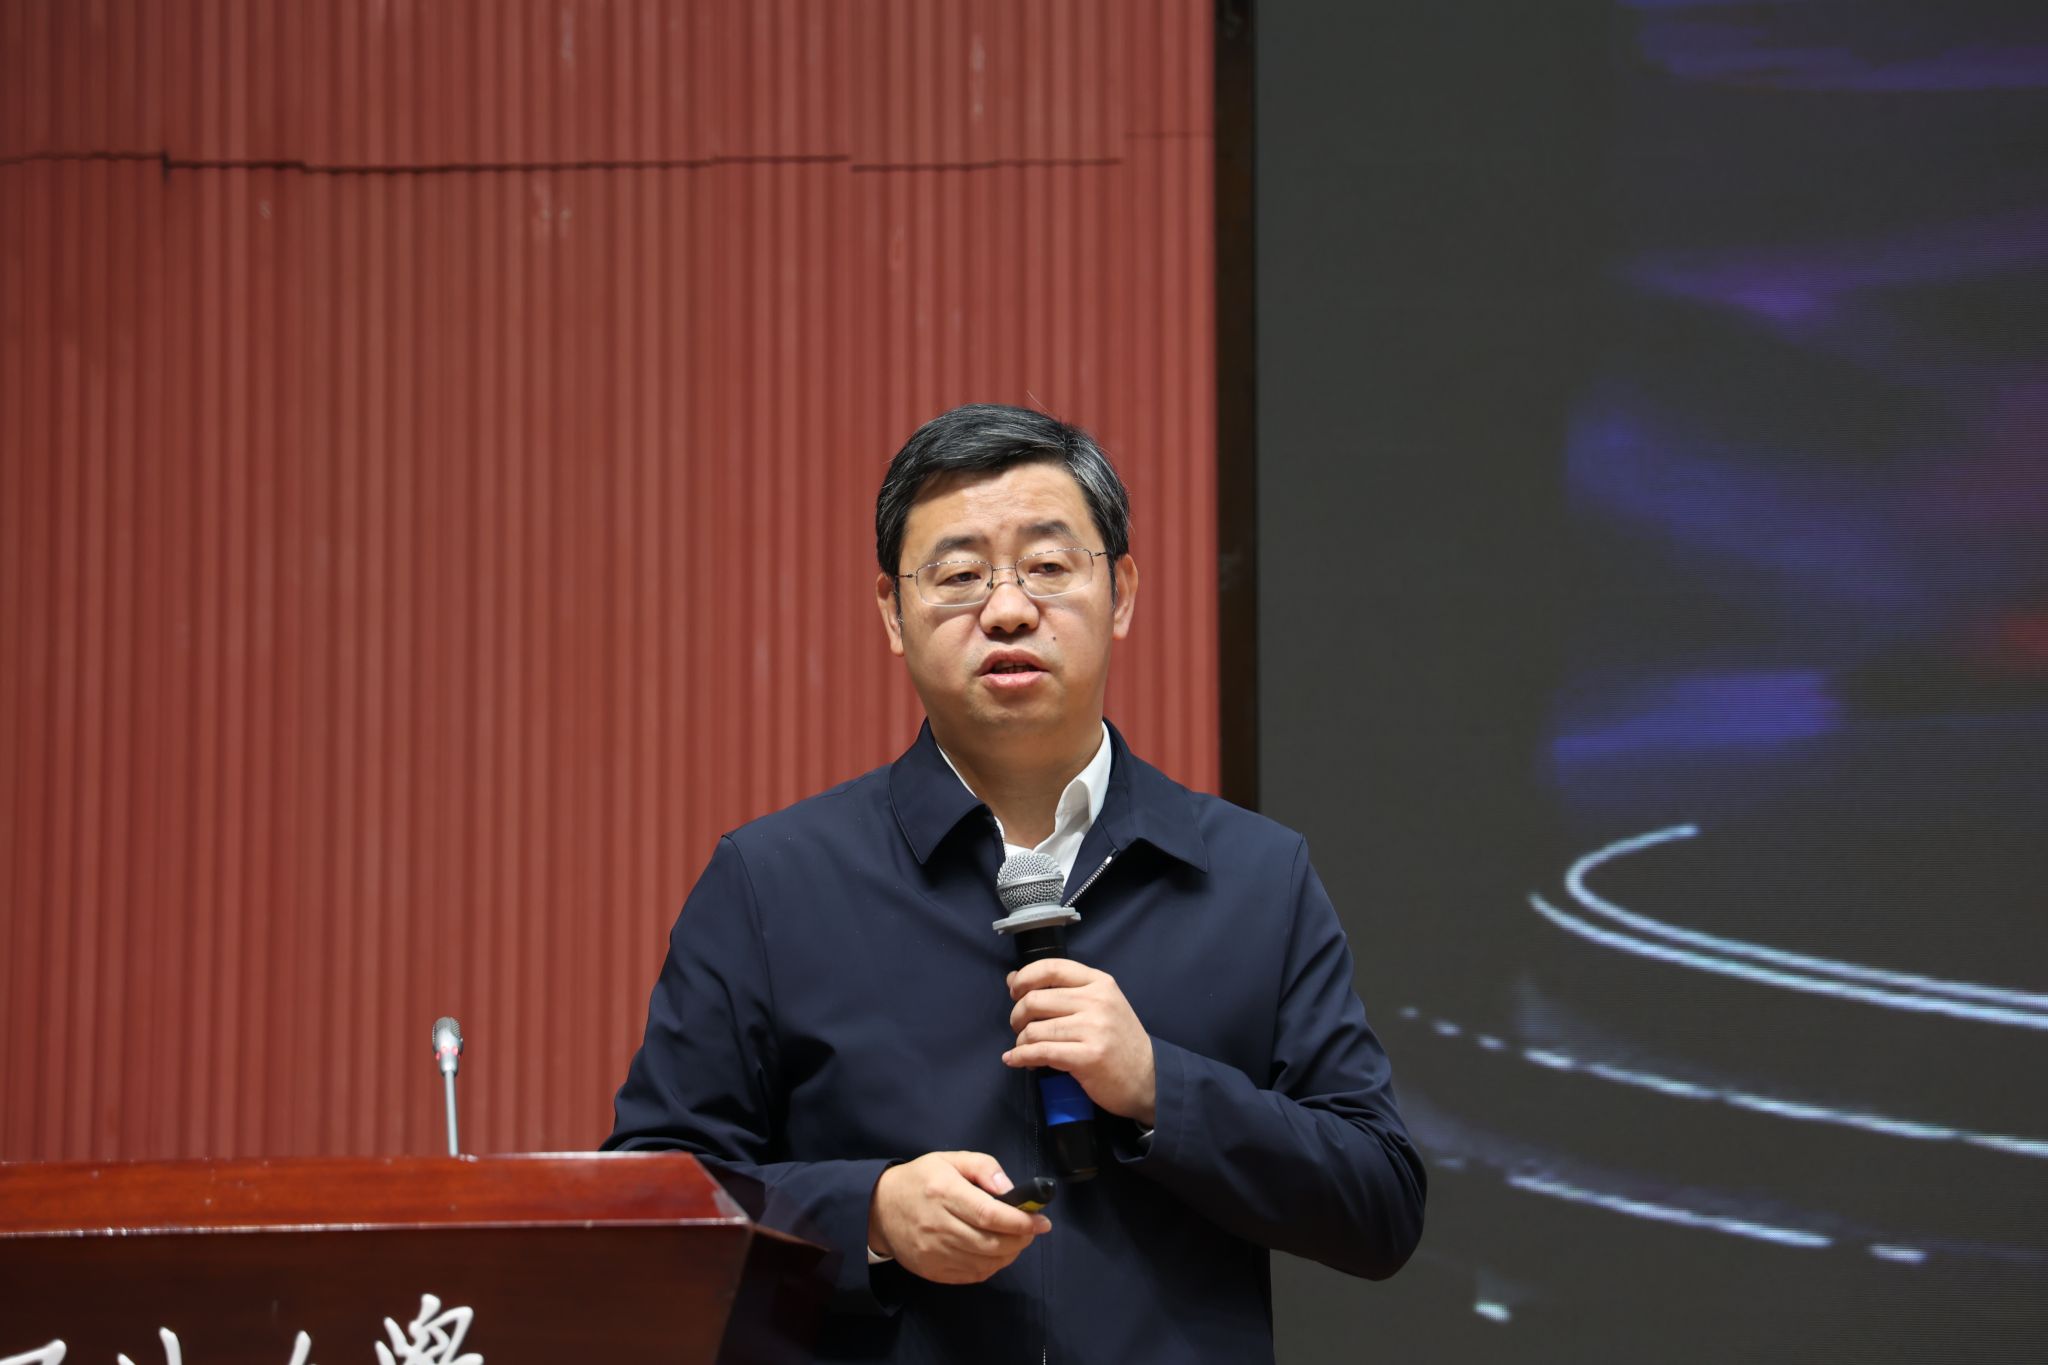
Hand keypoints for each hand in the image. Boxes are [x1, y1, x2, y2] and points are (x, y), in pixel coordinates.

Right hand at [867, 1151, 1051, 1283]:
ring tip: (1016, 1240)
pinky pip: (971, 1276)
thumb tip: (1010, 1190)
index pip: (989, 1214)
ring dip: (1009, 1254)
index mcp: (944, 1192)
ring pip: (984, 1263)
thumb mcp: (950, 1160)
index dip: (1020, 1221)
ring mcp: (933, 1252)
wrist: (878, 1209)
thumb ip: (983, 1167)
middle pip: (990, 1243)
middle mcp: (938, 1225)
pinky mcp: (931, 1271)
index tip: (1040, 1220)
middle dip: (1020, 1239)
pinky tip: (995, 1253)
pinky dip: (991, 1267)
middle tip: (1032, 1230)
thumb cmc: (920, 1180)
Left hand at [1005, 959, 1156, 1125]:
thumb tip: (1012, 978)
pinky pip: (1040, 1052)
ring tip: (1025, 1049)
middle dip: (1017, 1016)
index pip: (1051, 967)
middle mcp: (1097, 1001)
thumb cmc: (1118, 1041)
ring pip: (1035, 1029)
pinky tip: (1015, 1060)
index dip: (1024, 978)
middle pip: (1035, 1000)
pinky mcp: (1088, 1057)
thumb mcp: (1098, 1005)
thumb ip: (1060, 990)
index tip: (1015, 992)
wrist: (1148, 1078)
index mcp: (1100, 983)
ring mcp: (1094, 1029)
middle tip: (1020, 1029)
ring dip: (1021, 1042)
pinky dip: (1020, 1057)